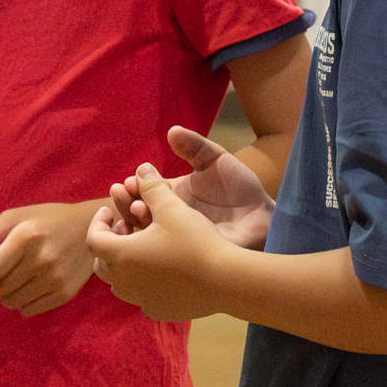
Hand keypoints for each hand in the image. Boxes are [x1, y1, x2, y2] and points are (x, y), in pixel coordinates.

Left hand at [0, 200, 98, 316]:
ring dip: (3, 293)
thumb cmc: (46, 220)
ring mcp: (56, 278)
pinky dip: (21, 301)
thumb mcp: (15, 216)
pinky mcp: (65, 293)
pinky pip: (28, 310)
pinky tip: (27, 286)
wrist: (90, 228)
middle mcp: (42, 259)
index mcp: (27, 235)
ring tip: (11, 278)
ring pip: (10, 302)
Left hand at [87, 164, 231, 322]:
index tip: (109, 210)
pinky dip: (142, 282)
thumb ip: (152, 186)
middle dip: (109, 242)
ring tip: (141, 247)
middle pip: (102, 263)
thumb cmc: (196, 240)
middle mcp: (126, 282)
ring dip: (123, 264)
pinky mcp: (160, 310)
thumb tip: (140, 169)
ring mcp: (142, 300)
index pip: (94, 238)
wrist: (227, 280)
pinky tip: (160, 269)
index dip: (99, 221)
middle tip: (125, 227)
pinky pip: (141, 297)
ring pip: (119, 283)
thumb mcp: (171, 207)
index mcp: (121, 255)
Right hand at [102, 128, 274, 249]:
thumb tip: (172, 131)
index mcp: (172, 197)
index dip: (133, 187)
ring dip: (136, 221)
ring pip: (146, 234)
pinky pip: (163, 253)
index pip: (143, 192)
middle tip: (122, 193)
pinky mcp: (186, 255)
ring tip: (137, 208)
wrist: (264, 216)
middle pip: (138, 212)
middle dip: (126, 203)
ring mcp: (177, 238)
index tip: (128, 181)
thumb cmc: (241, 187)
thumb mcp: (216, 161)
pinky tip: (152, 232)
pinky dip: (152, 244)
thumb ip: (195, 147)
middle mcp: (170, 218)